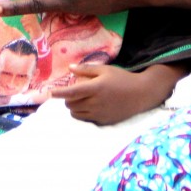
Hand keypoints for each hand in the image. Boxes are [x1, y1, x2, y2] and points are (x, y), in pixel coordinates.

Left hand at [52, 63, 177, 124]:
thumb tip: (70, 69)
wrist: (140, 94)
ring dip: (74, 107)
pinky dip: (83, 113)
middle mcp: (96, 102)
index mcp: (95, 88)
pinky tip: (89, 106)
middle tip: (73, 92)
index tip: (50, 93)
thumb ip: (86, 70)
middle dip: (68, 99)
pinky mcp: (103, 121)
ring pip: (76, 114)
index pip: (72, 92)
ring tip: (81, 99)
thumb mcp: (105, 70)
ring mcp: (99, 113)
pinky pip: (86, 119)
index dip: (59, 93)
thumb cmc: (122, 78)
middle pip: (71, 104)